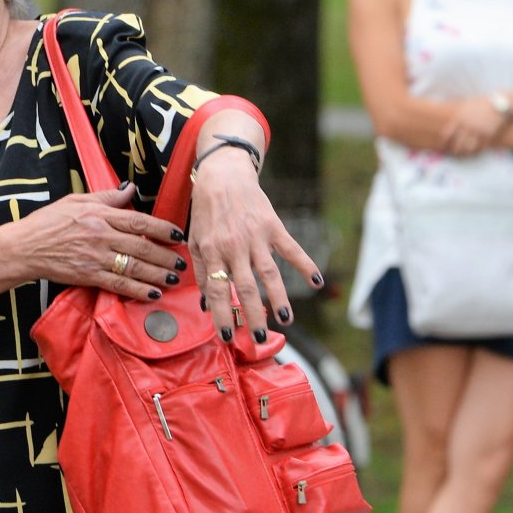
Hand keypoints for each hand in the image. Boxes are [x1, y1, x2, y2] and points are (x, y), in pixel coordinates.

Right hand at [5, 182, 186, 299]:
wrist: (25, 247)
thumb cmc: (48, 221)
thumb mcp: (77, 200)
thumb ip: (107, 196)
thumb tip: (131, 189)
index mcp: (100, 215)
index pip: (139, 221)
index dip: (162, 228)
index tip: (178, 234)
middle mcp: (101, 236)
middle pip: (141, 246)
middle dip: (165, 255)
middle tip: (182, 261)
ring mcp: (95, 257)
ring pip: (134, 267)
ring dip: (157, 273)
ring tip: (173, 278)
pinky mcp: (88, 275)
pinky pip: (119, 284)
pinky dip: (138, 290)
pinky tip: (153, 293)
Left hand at [186, 150, 321, 343]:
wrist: (223, 174)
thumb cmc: (206, 210)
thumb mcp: (196, 240)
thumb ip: (202, 271)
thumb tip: (206, 303)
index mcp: (213, 251)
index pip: (217, 290)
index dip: (222, 315)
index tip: (228, 337)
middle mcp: (234, 246)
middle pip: (245, 287)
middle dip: (253, 315)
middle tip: (260, 337)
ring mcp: (256, 236)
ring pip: (269, 274)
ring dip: (278, 298)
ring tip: (286, 321)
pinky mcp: (273, 226)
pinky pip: (291, 249)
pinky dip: (305, 264)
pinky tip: (316, 282)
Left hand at [440, 97, 507, 156]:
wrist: (500, 102)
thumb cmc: (481, 103)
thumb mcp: (467, 104)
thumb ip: (457, 111)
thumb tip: (443, 110)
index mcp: (460, 118)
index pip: (447, 133)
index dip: (444, 141)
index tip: (443, 146)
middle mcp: (468, 125)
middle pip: (457, 143)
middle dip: (455, 150)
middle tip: (455, 153)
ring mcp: (478, 130)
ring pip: (469, 147)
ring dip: (466, 152)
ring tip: (465, 154)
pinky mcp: (489, 134)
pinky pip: (481, 147)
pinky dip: (478, 150)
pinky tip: (476, 151)